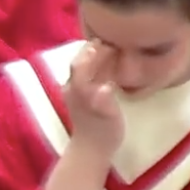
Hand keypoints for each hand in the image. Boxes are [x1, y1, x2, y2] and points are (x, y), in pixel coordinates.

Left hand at [64, 42, 124, 156]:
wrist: (91, 150)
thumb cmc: (102, 134)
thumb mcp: (108, 118)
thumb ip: (104, 101)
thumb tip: (106, 87)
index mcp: (78, 88)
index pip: (82, 61)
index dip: (94, 49)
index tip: (113, 40)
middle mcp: (73, 85)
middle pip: (82, 59)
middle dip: (96, 48)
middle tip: (116, 39)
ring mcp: (75, 89)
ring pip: (84, 65)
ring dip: (98, 55)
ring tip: (116, 46)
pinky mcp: (81, 94)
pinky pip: (88, 72)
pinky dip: (98, 64)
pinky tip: (112, 62)